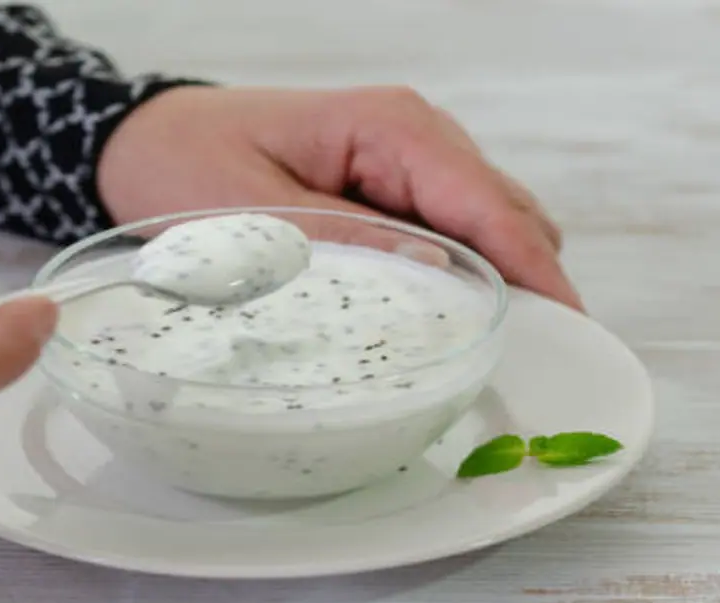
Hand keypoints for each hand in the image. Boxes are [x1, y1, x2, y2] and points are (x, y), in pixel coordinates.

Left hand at [98, 85, 582, 310]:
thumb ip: (346, 240)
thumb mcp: (256, 211)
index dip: (533, 269)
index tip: (571, 325)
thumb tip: (438, 273)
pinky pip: (450, 230)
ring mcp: (407, 159)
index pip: (486, 204)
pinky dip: (461, 271)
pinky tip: (444, 316)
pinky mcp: (392, 185)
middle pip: (507, 213)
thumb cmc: (187, 163)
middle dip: (527, 280)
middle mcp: (414, 134)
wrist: (148, 142)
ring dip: (497, 278)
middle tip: (530, 357)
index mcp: (389, 128)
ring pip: (488, 223)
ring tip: (490, 347)